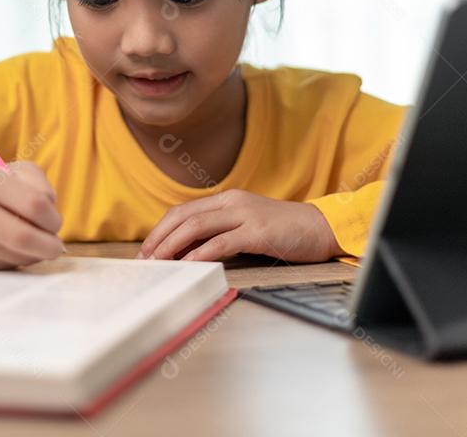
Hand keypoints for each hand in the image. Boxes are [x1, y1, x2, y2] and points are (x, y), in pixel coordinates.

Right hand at [0, 160, 64, 269]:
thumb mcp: (15, 173)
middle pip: (22, 236)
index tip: (56, 223)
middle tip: (56, 246)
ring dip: (35, 253)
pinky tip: (14, 248)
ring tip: (34, 243)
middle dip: (48, 245)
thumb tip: (51, 214)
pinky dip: (19, 259)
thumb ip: (39, 184)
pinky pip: (6, 266)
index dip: (52, 218)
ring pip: (17, 256)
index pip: (33, 203)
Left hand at [136, 190, 342, 262]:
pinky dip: (199, 254)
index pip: (183, 211)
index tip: (147, 249)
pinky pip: (221, 242)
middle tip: (144, 258)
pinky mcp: (257, 231)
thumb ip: (221, 233)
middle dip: (159, 238)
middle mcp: (232, 202)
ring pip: (196, 226)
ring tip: (158, 262)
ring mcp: (245, 215)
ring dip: (172, 245)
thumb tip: (187, 252)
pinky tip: (187, 266)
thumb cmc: (285, 232)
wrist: (322, 228)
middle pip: (184, 216)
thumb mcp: (247, 226)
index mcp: (227, 200)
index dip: (161, 229)